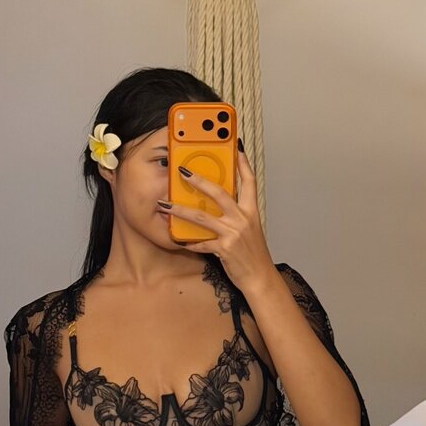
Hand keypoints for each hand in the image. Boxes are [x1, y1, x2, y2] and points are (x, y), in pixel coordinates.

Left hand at [157, 144, 275, 293]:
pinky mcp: (224, 248)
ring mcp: (233, 233)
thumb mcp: (250, 230)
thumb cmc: (253, 254)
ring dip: (180, 210)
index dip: (243, 164)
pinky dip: (189, 242)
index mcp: (251, 211)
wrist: (260, 277)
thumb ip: (236, 216)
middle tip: (182, 171)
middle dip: (198, 180)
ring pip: (202, 216)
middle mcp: (242, 219)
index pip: (249, 182)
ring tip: (165, 204)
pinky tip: (178, 240)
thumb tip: (220, 206)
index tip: (237, 148)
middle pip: (219, 192)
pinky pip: (201, 243)